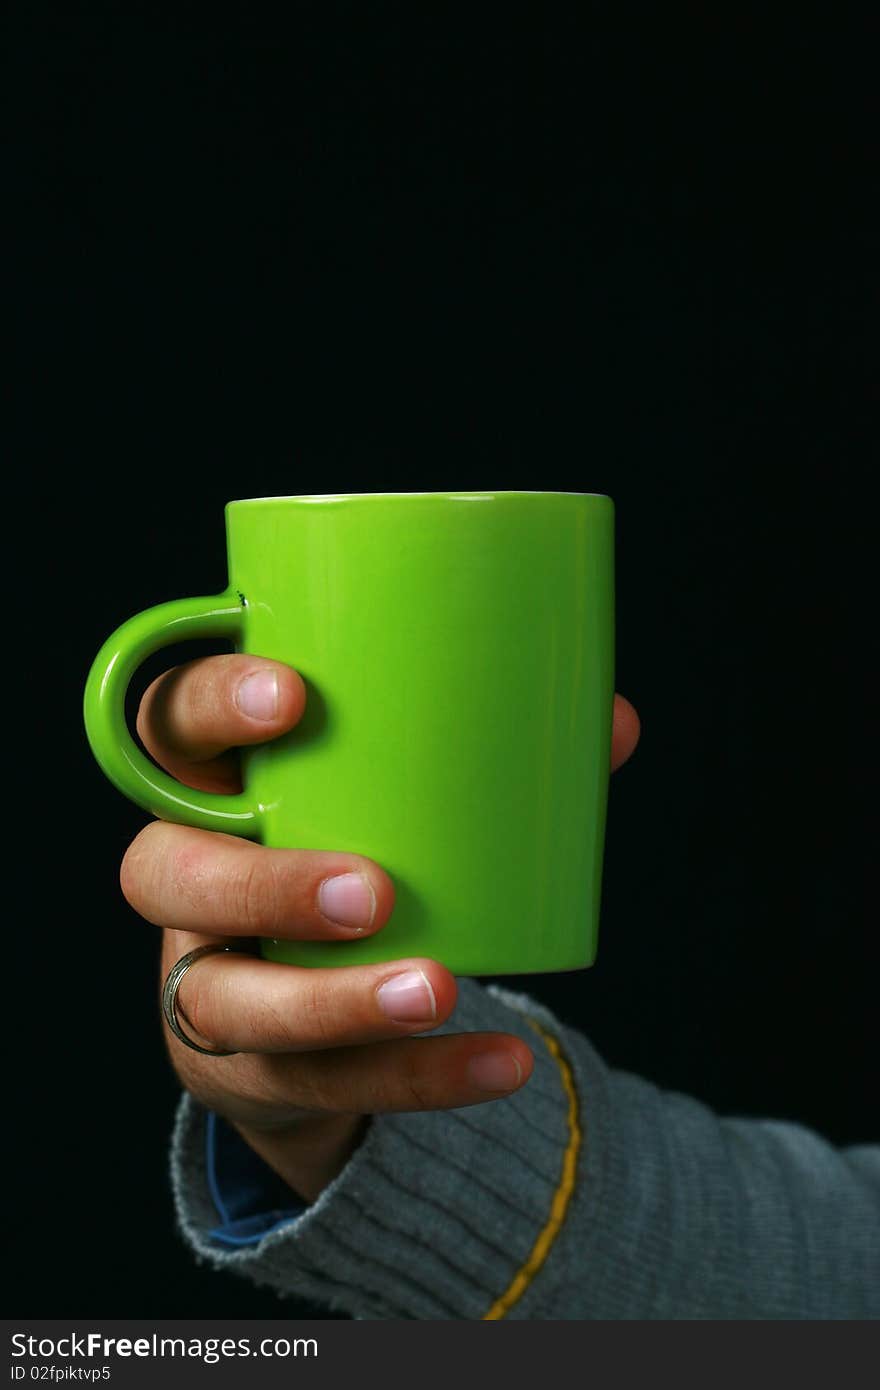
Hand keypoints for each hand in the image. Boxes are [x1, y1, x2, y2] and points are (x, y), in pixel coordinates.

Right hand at [121, 655, 640, 1200]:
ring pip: (225, 1003)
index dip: (207, 707)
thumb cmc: (349, 852)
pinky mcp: (246, 1067)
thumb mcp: (392, 801)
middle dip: (264, 887)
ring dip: (332, 1004)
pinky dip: (412, 1078)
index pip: (168, 725)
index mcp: (213, 784)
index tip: (292, 699)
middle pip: (164, 875)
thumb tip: (611, 725)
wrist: (298, 1003)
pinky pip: (315, 1083)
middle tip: (374, 892)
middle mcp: (184, 879)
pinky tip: (496, 1062)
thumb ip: (486, 758)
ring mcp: (203, 980)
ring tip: (437, 991)